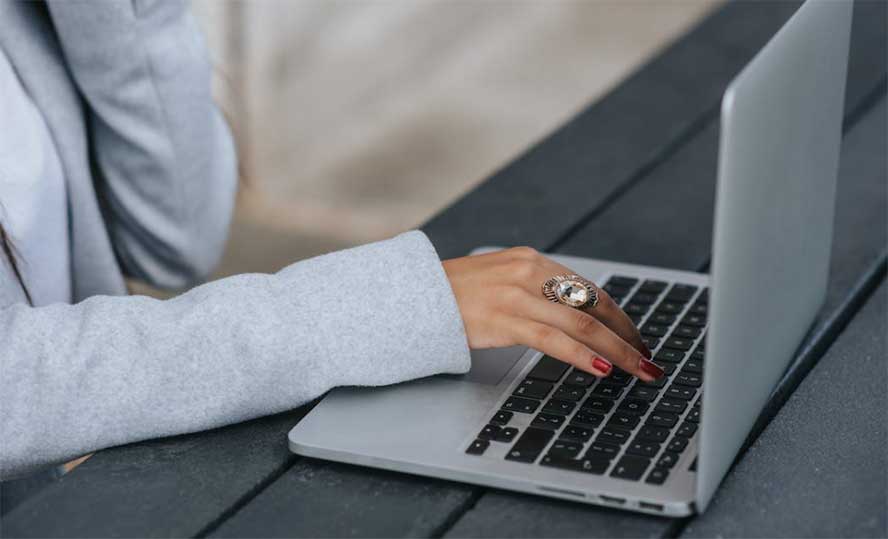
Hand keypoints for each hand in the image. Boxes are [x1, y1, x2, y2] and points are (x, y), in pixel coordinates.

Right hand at [443, 247, 663, 381]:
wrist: (412, 294)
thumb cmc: (454, 293)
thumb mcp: (500, 279)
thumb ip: (534, 291)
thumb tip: (571, 319)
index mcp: (531, 260)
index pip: (589, 291)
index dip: (619, 318)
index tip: (635, 338)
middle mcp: (529, 271)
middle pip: (593, 306)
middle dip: (628, 336)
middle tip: (649, 359)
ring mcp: (517, 294)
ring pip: (582, 324)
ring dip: (618, 350)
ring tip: (639, 370)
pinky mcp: (503, 319)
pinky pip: (554, 340)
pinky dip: (583, 355)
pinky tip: (603, 369)